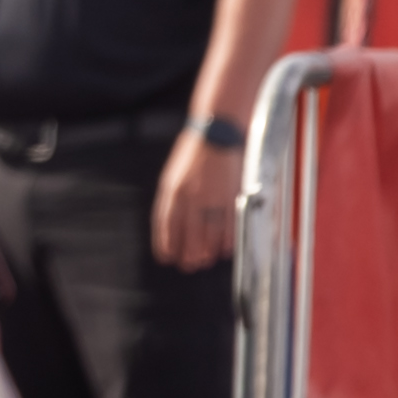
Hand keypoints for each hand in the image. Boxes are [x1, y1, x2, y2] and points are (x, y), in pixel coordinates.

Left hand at [154, 130, 243, 268]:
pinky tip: (224, 249)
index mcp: (173, 190)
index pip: (166, 224)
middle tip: (189, 266)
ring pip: (210, 232)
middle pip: (189, 233)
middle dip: (188, 253)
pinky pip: (229, 224)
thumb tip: (173, 226)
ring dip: (208, 250)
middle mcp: (191, 195)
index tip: (166, 258)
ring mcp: (213, 196)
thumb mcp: (173, 175)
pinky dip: (227, 239)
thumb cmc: (193, 154)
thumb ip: (172, 199)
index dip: (166, 243)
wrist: (217, 132)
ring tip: (206, 260)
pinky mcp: (231, 195)